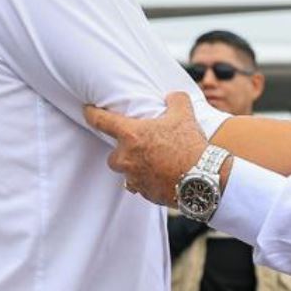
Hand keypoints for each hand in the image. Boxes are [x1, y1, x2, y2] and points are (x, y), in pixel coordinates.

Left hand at [84, 93, 208, 202]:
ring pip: (127, 173)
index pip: (101, 121)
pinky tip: (163, 177)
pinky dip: (148, 182)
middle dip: (123, 152)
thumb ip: (176, 100)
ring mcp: (134, 178)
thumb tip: (172, 97)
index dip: (91, 113)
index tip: (87, 110)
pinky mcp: (145, 193)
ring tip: (153, 163)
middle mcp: (127, 158)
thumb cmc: (190, 146)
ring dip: (135, 168)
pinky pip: (140, 187)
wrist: (202, 179)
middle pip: (113, 155)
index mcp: (131, 136)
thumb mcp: (185, 115)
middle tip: (140, 147)